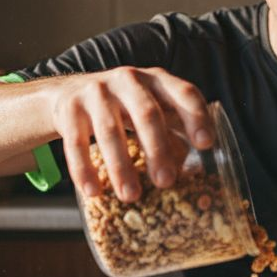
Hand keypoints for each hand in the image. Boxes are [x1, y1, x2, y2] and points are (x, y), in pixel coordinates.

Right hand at [51, 67, 212, 201]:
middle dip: (157, 149)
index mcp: (157, 81)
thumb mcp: (151, 112)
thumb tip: (194, 176)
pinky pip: (77, 143)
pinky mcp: (70, 110)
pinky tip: (93, 191)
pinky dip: (84, 169)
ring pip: (109, 131)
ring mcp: (96, 92)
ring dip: (121, 166)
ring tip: (131, 196)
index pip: (184, 92)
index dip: (196, 117)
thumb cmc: (124, 109)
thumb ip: (174, 135)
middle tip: (166, 181)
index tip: (206, 144)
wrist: (70, 94)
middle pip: (146, 113)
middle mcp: (128, 80)